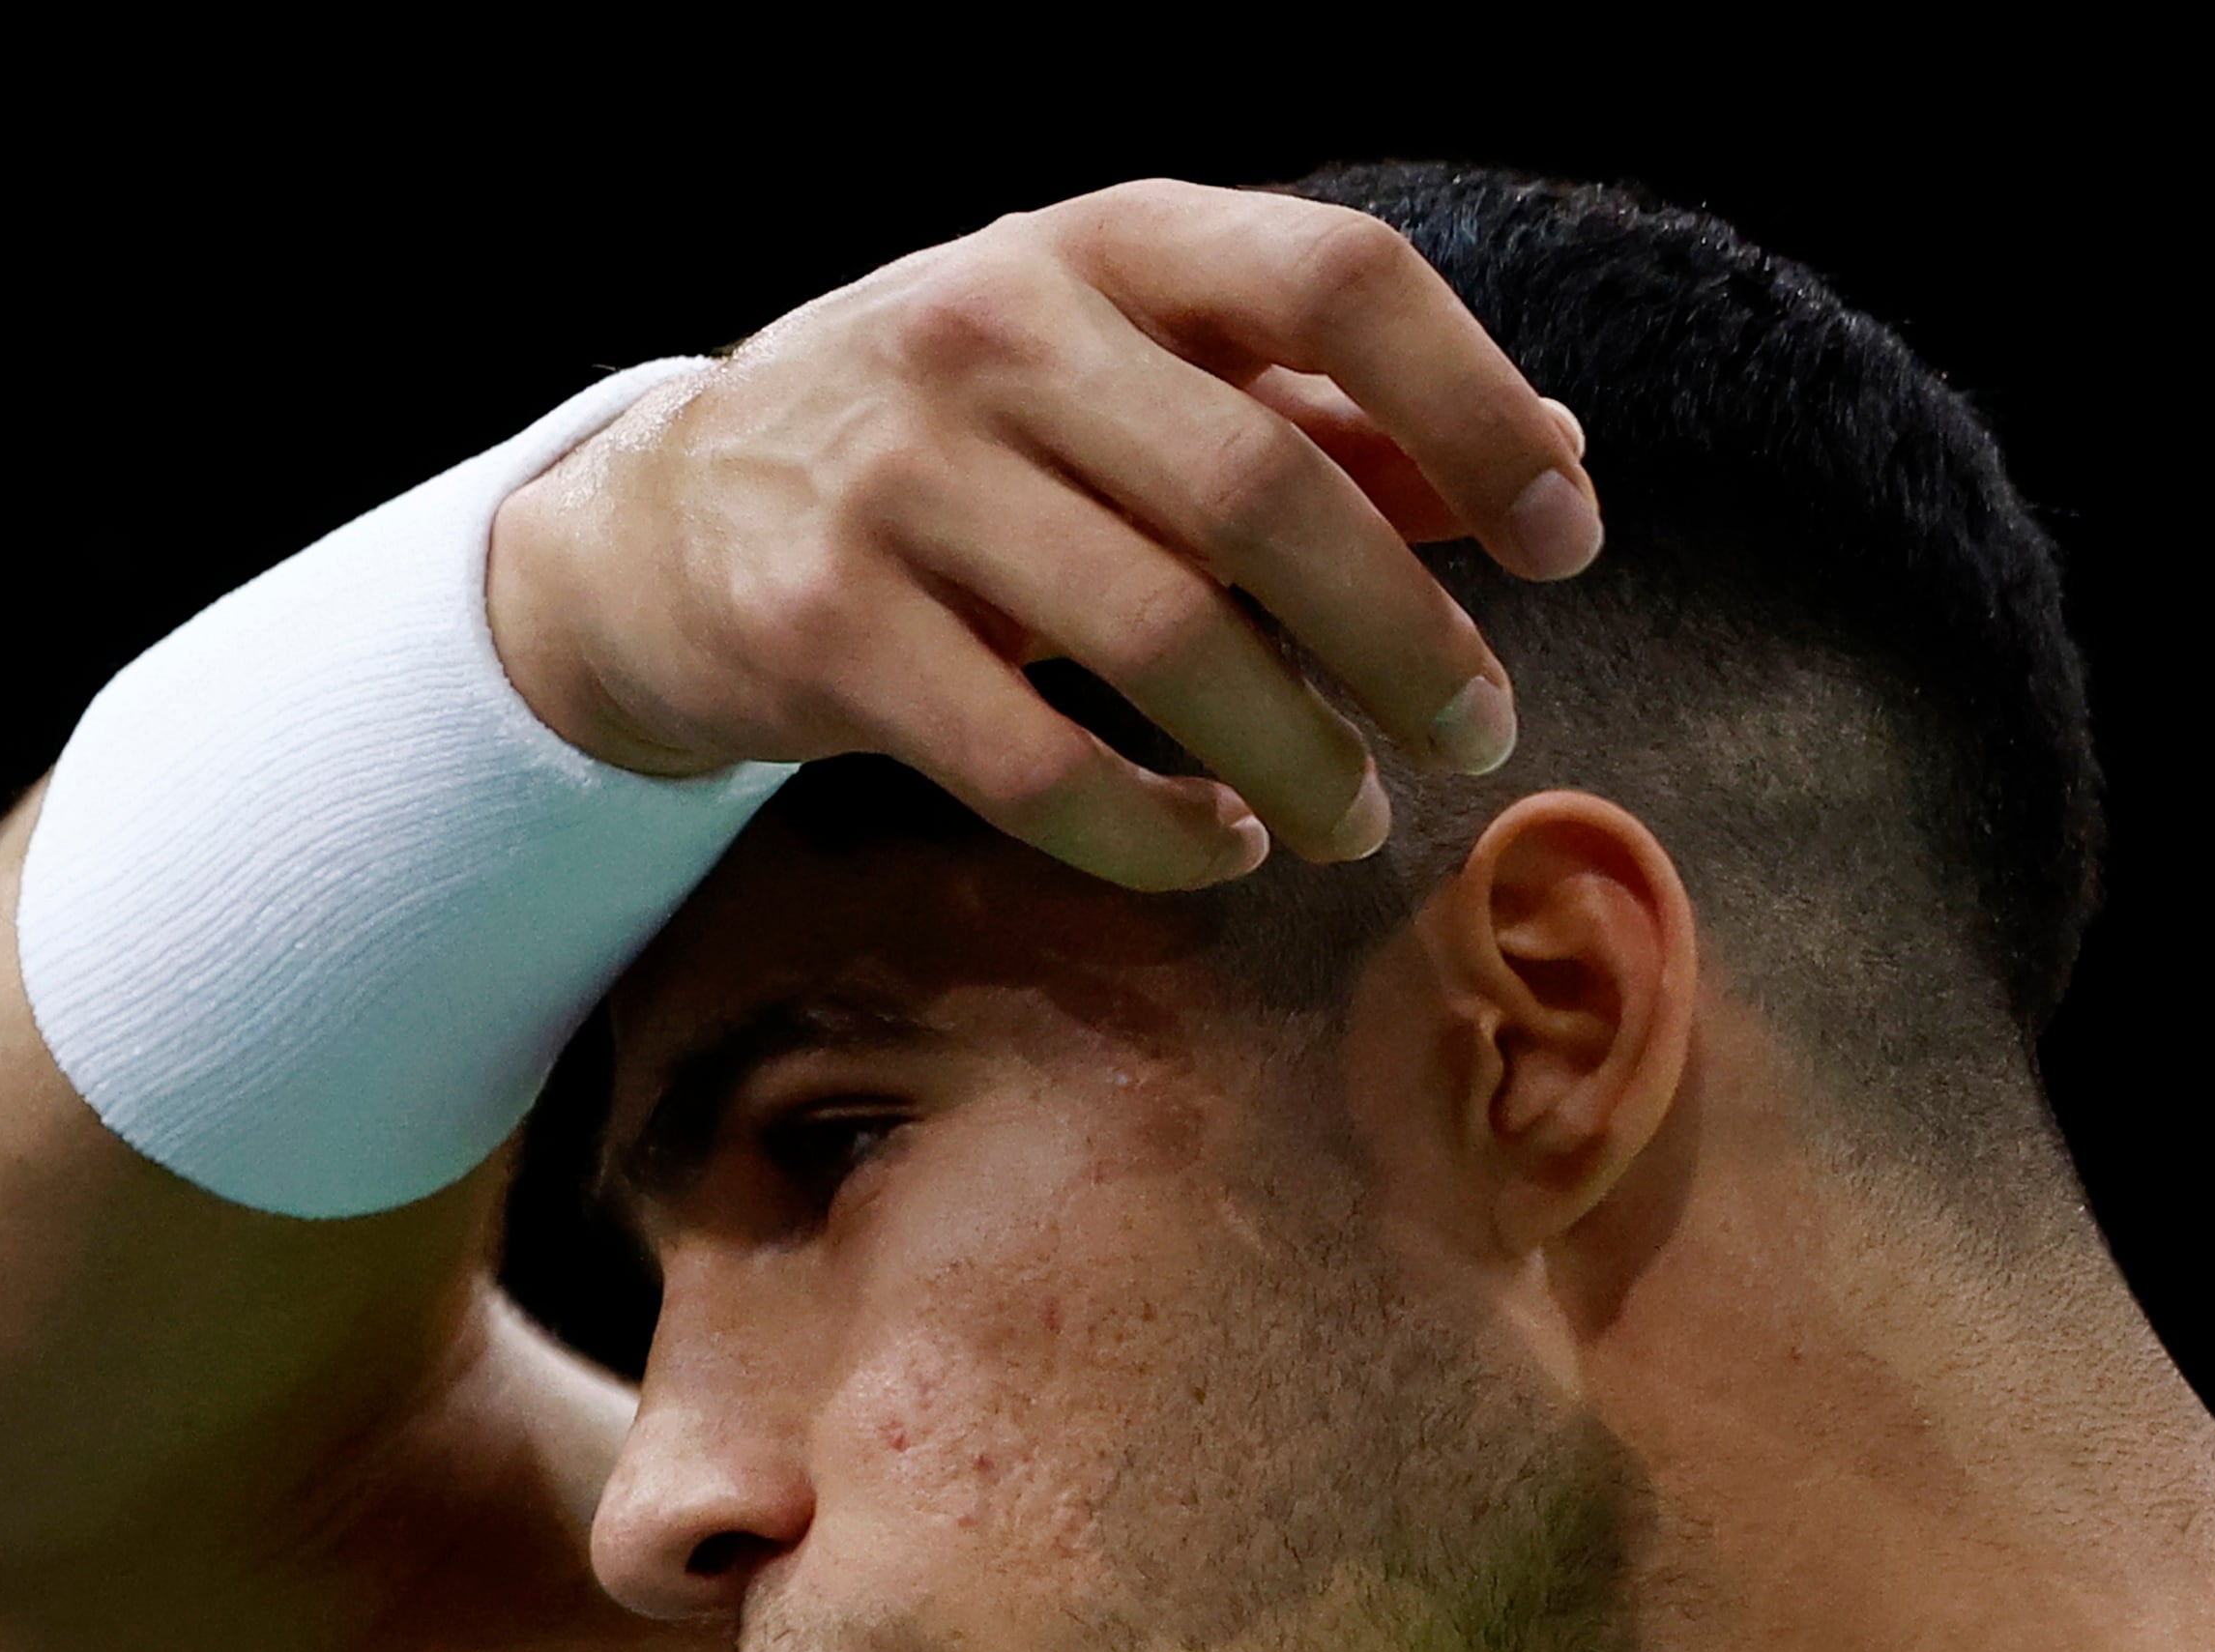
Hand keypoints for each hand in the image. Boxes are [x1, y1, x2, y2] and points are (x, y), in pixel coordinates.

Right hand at [486, 180, 1600, 887]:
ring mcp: (896, 481)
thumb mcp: (1110, 381)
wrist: (653, 528)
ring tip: (1354, 819)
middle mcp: (993, 332)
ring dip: (1298, 754)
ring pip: (1164, 638)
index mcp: (1098, 242)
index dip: (1474, 410)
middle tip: (1477, 731)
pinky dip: (1156, 827)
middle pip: (1266, 491)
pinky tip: (1216, 846)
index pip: (1337, 278)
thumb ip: (1310, 413)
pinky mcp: (822, 631)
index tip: (1562, 540)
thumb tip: (1546, 468)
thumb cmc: (936, 447)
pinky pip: (1036, 762)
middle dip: (1405, 637)